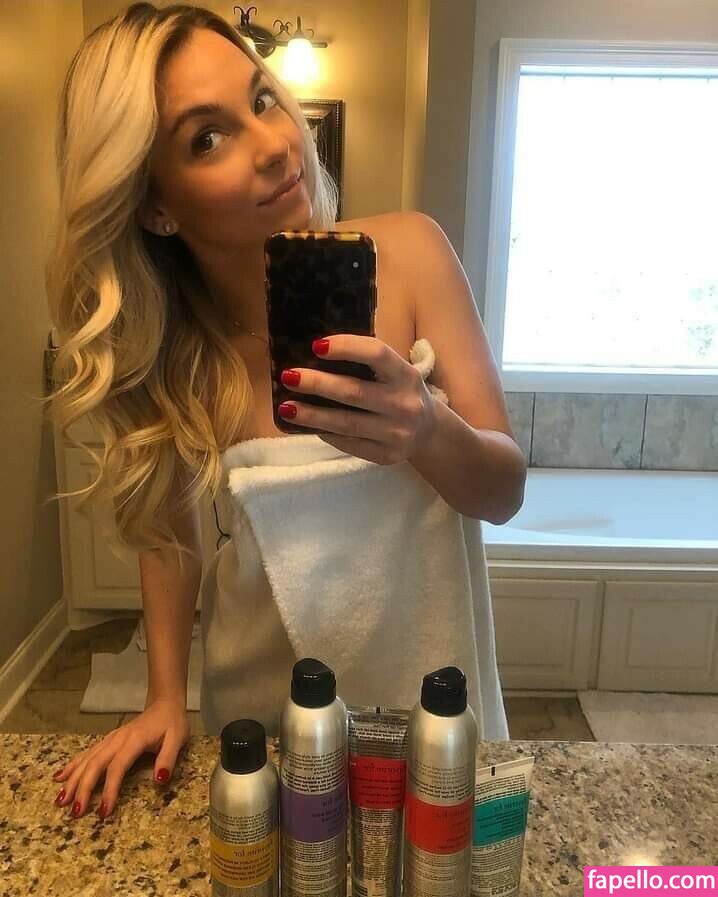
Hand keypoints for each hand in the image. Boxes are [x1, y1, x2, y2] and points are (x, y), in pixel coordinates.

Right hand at [50, 697, 189, 819]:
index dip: (109, 790)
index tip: (104, 812)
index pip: (117, 767)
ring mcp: (110, 739)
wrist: (165, 704)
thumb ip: (168, 758)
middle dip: (83, 788)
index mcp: (134, 740)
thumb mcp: (178, 739)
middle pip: (95, 765)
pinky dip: (72, 765)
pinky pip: (86, 753)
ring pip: (87, 759)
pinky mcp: (107, 741)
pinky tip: (60, 777)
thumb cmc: (172, 724)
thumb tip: (159, 780)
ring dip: (73, 780)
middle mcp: (117, 739)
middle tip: (74, 812)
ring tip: (60, 800)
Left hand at [278, 334, 437, 464]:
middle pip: (354, 392)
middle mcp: (404, 404)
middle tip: (289, 376)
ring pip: (346, 424)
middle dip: (317, 384)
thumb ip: (368, 364)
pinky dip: (325, 433)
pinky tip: (308, 426)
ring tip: (287, 408)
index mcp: (406, 375)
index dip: (347, 347)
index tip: (316, 346)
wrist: (430, 432)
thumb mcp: (396, 372)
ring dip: (312, 416)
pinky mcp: (386, 456)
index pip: (377, 354)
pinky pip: (348, 444)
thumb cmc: (401, 392)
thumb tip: (317, 354)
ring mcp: (396, 433)